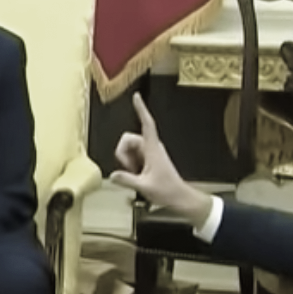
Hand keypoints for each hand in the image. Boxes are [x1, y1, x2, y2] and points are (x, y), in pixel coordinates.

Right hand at [110, 93, 212, 226]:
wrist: (179, 197)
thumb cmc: (167, 191)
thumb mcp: (144, 187)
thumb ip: (127, 180)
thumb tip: (113, 175)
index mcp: (153, 149)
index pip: (147, 124)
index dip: (141, 109)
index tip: (137, 97)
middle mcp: (151, 147)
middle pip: (128, 139)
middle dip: (122, 153)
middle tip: (129, 170)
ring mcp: (150, 153)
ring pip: (129, 148)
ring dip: (126, 160)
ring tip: (135, 175)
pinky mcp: (149, 159)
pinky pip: (133, 155)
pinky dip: (130, 164)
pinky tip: (136, 175)